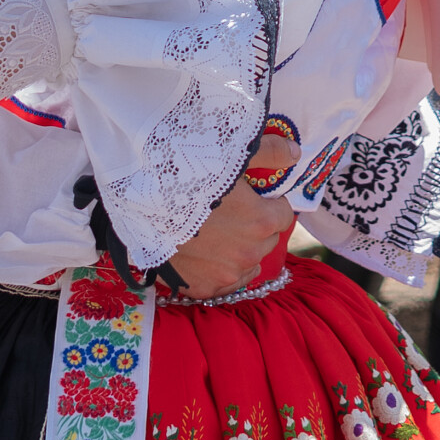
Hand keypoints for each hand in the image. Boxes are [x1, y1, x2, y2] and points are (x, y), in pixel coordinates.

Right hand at [168, 133, 298, 298]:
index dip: (268, 203)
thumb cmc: (187, 172)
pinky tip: (204, 255)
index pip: (283, 214)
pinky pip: (222, 282)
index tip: (250, 196)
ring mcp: (226, 273)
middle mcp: (250, 252)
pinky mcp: (202, 286)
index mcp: (262, 221)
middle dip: (254, 226)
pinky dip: (218, 270)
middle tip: (228, 211)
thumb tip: (297, 153)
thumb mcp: (231, 155)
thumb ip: (269, 153)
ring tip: (213, 232)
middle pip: (265, 239)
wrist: (142, 198)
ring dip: (237, 250)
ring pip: (246, 262)